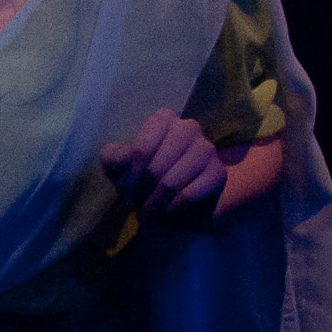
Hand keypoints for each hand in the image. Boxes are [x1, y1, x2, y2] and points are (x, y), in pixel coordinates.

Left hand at [99, 111, 226, 220]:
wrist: (173, 199)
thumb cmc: (143, 176)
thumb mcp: (119, 165)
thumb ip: (113, 157)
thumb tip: (122, 157)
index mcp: (164, 119)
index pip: (139, 150)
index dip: (129, 175)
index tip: (125, 188)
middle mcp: (189, 127)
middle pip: (155, 168)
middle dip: (141, 191)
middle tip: (137, 202)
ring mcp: (207, 149)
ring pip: (171, 183)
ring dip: (155, 203)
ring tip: (149, 210)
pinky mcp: (218, 173)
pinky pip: (189, 195)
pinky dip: (172, 209)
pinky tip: (168, 212)